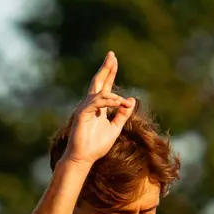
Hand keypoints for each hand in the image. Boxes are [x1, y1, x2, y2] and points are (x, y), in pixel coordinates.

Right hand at [62, 52, 135, 166]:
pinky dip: (108, 101)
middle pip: (99, 82)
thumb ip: (122, 115)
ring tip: (123, 101)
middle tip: (112, 55)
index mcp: (99, 107)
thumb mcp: (115, 128)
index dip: (110, 73)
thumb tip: (131, 101)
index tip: (114, 60)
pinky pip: (96, 103)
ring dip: (113, 95)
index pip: (105, 86)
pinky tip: (117, 102)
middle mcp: (91, 105)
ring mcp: (85, 108)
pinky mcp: (82, 114)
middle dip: (106, 69)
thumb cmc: (97, 145)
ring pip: (99, 93)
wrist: (84, 158)